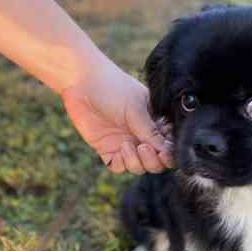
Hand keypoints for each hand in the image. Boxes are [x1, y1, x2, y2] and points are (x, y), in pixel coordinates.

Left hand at [60, 57, 173, 173]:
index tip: (164, 152)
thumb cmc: (113, 88)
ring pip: (139, 167)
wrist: (81, 83)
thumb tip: (167, 151)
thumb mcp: (135, 108)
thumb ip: (150, 131)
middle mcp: (142, 136)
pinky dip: (122, 164)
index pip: (170, 146)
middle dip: (153, 161)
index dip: (170, 154)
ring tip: (127, 146)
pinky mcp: (108, 149)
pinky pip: (119, 167)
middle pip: (156, 162)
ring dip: (136, 163)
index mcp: (155, 123)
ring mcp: (126, 143)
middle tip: (144, 148)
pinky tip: (119, 149)